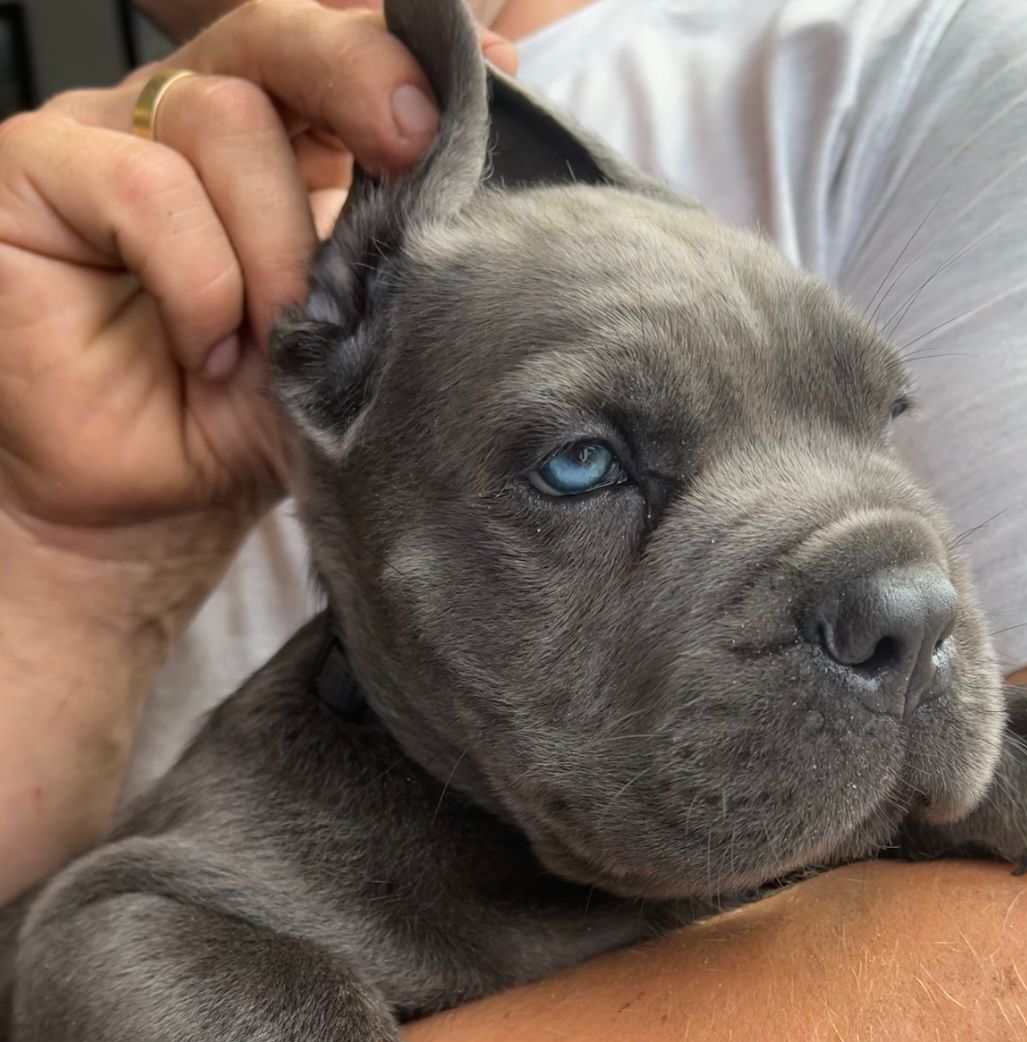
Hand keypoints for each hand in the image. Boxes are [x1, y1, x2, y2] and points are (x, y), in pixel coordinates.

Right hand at [0, 0, 513, 642]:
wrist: (148, 511)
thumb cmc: (240, 428)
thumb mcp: (341, 340)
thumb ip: (388, 258)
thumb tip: (466, 185)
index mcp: (272, 147)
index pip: (330, 61)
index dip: (396, 56)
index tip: (484, 77)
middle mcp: (186, 123)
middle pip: (275, 37)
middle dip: (357, 77)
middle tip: (410, 144)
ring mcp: (107, 137)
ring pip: (223, 118)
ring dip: (272, 244)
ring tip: (275, 337)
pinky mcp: (33, 172)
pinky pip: (142, 183)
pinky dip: (198, 277)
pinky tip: (209, 349)